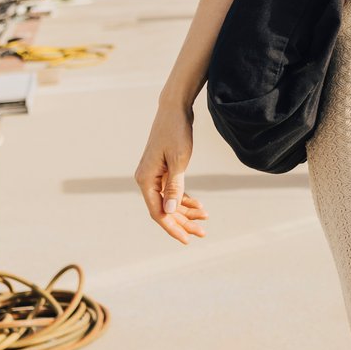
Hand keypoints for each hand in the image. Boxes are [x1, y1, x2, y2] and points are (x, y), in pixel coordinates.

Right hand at [136, 102, 209, 244]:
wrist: (174, 109)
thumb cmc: (176, 132)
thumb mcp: (178, 160)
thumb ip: (174, 187)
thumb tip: (169, 212)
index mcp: (146, 180)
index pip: (158, 212)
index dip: (172, 227)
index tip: (187, 239)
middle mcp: (147, 180)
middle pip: (164, 210)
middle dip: (183, 222)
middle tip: (202, 233)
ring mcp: (154, 176)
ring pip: (169, 202)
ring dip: (186, 212)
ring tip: (205, 219)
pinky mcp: (163, 171)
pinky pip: (172, 191)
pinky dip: (184, 199)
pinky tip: (199, 207)